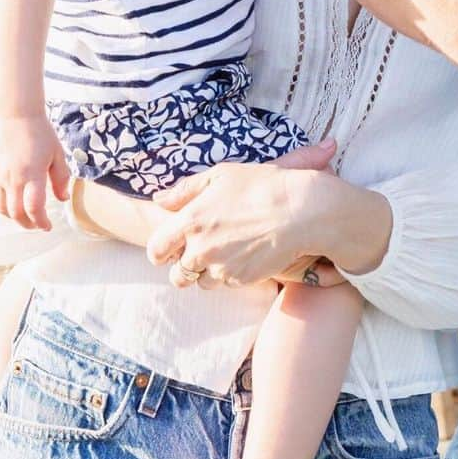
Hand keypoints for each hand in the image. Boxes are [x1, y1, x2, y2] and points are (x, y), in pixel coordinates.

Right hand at [0, 113, 70, 231]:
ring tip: (24, 216)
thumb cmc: (39, 131)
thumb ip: (61, 178)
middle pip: (16, 213)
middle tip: (37, 225)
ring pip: (1, 208)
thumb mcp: (57, 153)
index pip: (34, 208)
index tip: (48, 226)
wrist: (13, 113)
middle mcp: (11, 177)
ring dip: (13, 217)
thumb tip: (62, 199)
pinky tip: (7, 205)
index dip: (41, 222)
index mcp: (32, 173)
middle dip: (28, 224)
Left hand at [146, 140, 336, 288]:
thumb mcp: (221, 175)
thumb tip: (159, 200)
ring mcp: (220, 268)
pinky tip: (246, 253)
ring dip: (209, 272)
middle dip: (184, 267)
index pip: (156, 250)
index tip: (169, 248)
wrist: (301, 210)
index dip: (160, 251)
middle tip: (202, 251)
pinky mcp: (241, 280)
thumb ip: (185, 189)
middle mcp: (200, 249)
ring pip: (202, 282)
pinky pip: (227, 283)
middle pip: (177, 275)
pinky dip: (231, 273)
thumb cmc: (262, 186)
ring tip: (229, 250)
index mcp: (189, 221)